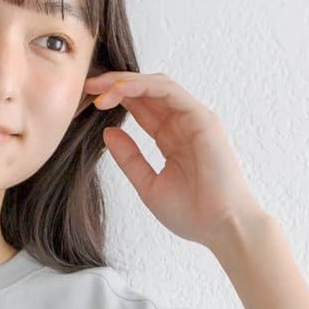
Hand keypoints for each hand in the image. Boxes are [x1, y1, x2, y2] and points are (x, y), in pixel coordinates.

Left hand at [81, 70, 266, 250]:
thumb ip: (129, 158)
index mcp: (170, 138)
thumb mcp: (148, 185)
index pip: (141, 108)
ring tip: (100, 88)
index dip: (115, 100)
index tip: (88, 101)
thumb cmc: (191, 213)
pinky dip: (144, 86)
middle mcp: (182, 124)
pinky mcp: (202, 118)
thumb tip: (107, 132)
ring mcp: (193, 118)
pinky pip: (170, 92)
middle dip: (115, 85)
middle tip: (88, 87)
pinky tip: (121, 90)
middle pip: (146, 91)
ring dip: (126, 82)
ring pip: (157, 86)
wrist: (220, 227)